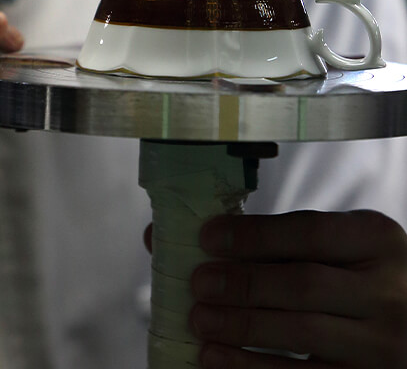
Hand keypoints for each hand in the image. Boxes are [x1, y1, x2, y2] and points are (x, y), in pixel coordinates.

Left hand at [191, 211, 406, 367]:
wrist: (405, 321)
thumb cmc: (355, 274)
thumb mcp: (340, 245)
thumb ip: (285, 240)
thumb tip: (201, 241)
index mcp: (377, 238)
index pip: (309, 231)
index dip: (254, 235)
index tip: (208, 237)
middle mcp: (389, 290)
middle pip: (304, 284)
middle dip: (244, 283)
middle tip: (200, 283)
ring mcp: (386, 342)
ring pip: (303, 333)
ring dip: (242, 327)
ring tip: (200, 320)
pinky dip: (252, 367)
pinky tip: (216, 358)